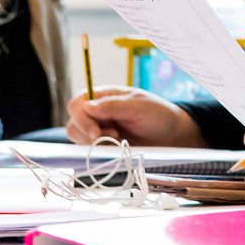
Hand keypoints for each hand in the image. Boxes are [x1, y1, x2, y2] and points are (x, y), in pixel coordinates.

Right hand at [65, 87, 202, 146]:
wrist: (170, 134)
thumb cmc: (158, 114)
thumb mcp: (139, 107)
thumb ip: (114, 106)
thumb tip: (86, 106)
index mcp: (103, 96)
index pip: (78, 103)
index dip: (82, 118)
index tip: (96, 131)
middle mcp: (97, 111)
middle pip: (74, 120)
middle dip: (86, 131)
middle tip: (112, 136)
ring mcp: (98, 127)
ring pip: (76, 135)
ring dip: (91, 141)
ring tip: (117, 139)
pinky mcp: (102, 142)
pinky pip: (87, 147)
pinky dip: (97, 149)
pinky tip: (116, 145)